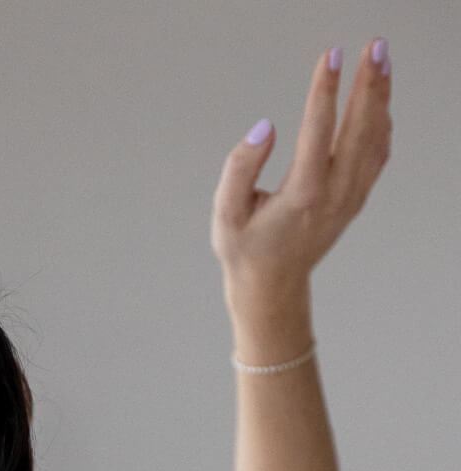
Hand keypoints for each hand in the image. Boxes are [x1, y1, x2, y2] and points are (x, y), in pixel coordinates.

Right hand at [211, 38, 392, 322]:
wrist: (271, 286)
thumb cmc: (244, 250)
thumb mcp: (225, 213)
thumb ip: (239, 167)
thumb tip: (265, 127)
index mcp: (301, 196)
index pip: (318, 131)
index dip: (324, 90)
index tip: (330, 56)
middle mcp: (333, 195)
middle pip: (360, 128)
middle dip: (368, 83)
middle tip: (374, 46)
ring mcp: (349, 198)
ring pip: (376, 138)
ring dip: (381, 97)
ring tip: (380, 61)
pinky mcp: (355, 199)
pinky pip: (378, 154)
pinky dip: (383, 122)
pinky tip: (379, 100)